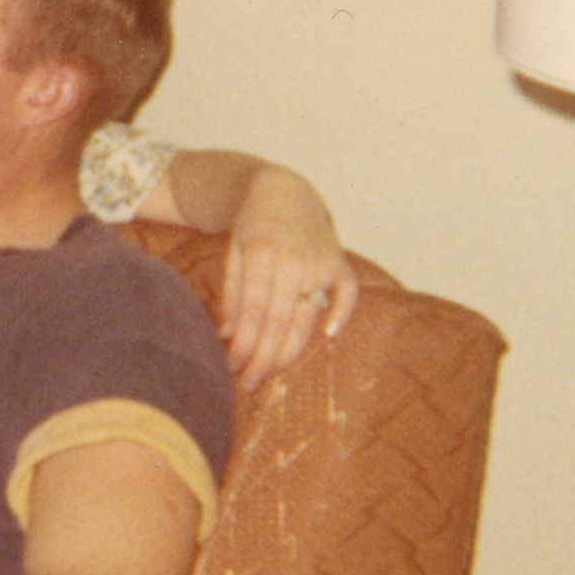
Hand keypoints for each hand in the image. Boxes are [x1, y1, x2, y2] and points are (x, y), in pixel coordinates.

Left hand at [219, 167, 358, 390]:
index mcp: (263, 253)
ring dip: (289, 352)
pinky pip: (348, 292)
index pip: (255, 312)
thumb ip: (233, 292)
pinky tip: (329, 335)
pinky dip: (342, 313)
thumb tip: (227, 335)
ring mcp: (321, 262)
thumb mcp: (234, 252)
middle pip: (280, 322)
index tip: (231, 367)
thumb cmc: (253, 226)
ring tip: (269, 373)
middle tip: (247, 383)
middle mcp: (295, 260)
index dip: (244, 345)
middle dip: (262, 359)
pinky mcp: (339, 263)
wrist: (284, 191)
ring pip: (308, 318)